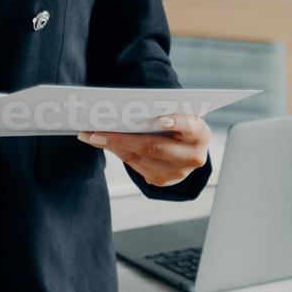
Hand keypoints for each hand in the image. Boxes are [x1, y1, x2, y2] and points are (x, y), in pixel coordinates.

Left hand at [76, 113, 208, 187]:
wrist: (186, 147)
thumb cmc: (178, 124)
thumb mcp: (177, 114)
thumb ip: (159, 112)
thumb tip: (125, 109)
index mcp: (199, 133)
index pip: (188, 126)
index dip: (175, 123)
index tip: (159, 119)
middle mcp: (193, 156)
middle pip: (154, 147)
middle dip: (123, 138)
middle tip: (97, 131)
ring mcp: (179, 173)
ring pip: (140, 159)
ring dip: (113, 146)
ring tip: (91, 135)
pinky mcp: (164, 181)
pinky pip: (136, 167)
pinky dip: (118, 153)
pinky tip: (102, 143)